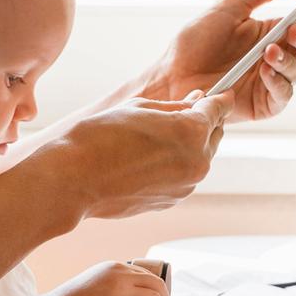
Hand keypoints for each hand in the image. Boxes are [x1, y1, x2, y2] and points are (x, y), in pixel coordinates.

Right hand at [42, 91, 231, 222]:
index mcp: (190, 132)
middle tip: (184, 111)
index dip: (220, 100)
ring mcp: (185, 186)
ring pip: (199, 158)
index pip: (218, 110)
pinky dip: (174, 165)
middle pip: (214, 136)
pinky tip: (147, 158)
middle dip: (204, 123)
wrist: (73, 179)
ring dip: (188, 145)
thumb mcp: (138, 108)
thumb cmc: (99, 138)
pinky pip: (183, 176)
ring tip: (156, 136)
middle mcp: (196, 162)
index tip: (222, 95)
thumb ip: (175, 106)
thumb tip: (196, 103)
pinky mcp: (171, 201)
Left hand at [155, 0, 295, 121]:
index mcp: (273, 31)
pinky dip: (278, 82)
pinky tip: (264, 71)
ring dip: (288, 60)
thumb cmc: (196, 42)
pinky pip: (282, 95)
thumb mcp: (228, 9)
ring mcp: (272, 81)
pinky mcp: (264, 103)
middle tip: (293, 29)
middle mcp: (277, 56)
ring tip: (267, 52)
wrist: (171, 75)